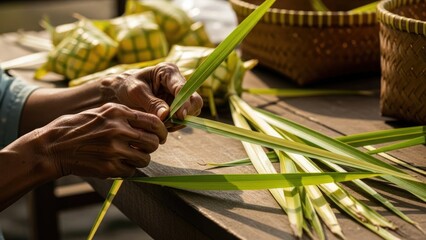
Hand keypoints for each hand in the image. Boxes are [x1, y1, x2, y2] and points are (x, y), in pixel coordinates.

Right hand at [27, 103, 166, 177]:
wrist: (52, 147)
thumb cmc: (78, 127)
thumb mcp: (102, 112)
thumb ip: (126, 115)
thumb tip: (152, 122)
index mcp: (117, 112)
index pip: (153, 121)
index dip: (162, 131)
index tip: (162, 136)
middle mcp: (117, 129)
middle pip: (153, 142)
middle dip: (152, 146)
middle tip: (145, 147)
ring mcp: (113, 150)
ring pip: (145, 159)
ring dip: (141, 159)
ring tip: (131, 156)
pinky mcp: (108, 168)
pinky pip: (131, 171)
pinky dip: (128, 169)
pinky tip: (118, 163)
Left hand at [100, 63, 202, 130]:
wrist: (122, 91)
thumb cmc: (127, 87)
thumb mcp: (136, 93)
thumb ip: (151, 103)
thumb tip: (166, 114)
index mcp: (168, 71)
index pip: (183, 88)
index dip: (184, 103)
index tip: (180, 116)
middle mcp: (178, 81)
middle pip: (195, 100)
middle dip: (184, 114)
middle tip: (168, 123)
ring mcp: (180, 95)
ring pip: (192, 111)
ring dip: (179, 121)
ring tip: (162, 124)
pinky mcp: (179, 106)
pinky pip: (184, 119)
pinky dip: (176, 124)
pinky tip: (162, 125)